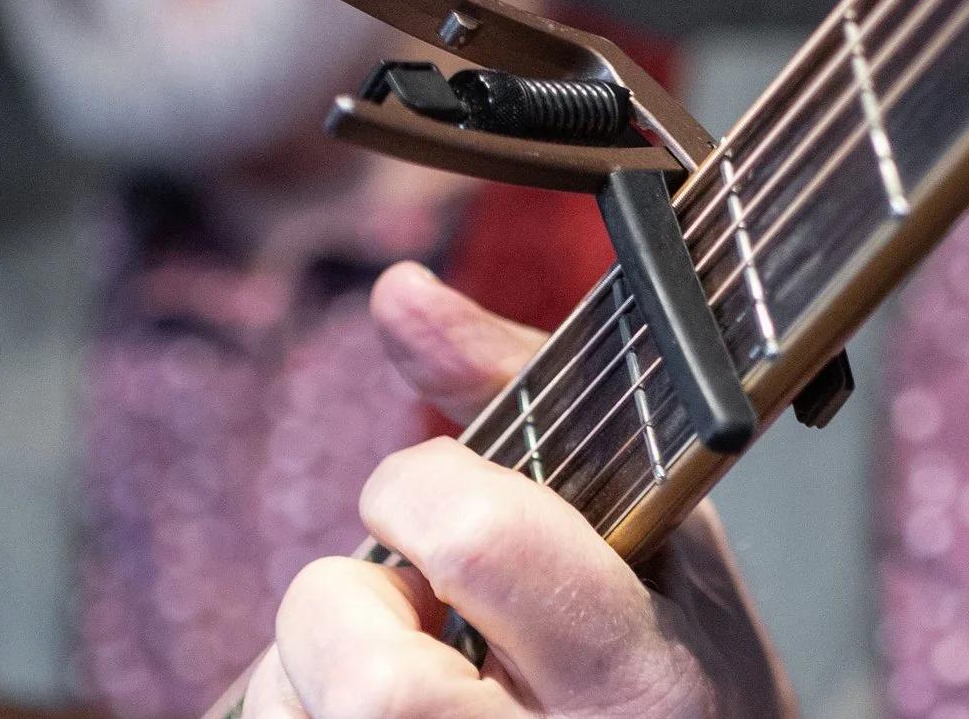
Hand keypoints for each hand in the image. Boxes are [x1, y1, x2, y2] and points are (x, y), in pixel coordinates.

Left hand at [237, 261, 792, 718]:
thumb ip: (518, 397)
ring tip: (386, 663)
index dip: (421, 487)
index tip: (434, 494)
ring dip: (304, 669)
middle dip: (344, 606)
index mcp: (641, 677)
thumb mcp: (651, 531)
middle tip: (396, 601)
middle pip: (374, 686)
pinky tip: (366, 708)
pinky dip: (294, 710)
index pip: (481, 542)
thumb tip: (397, 292)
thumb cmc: (675, 669)